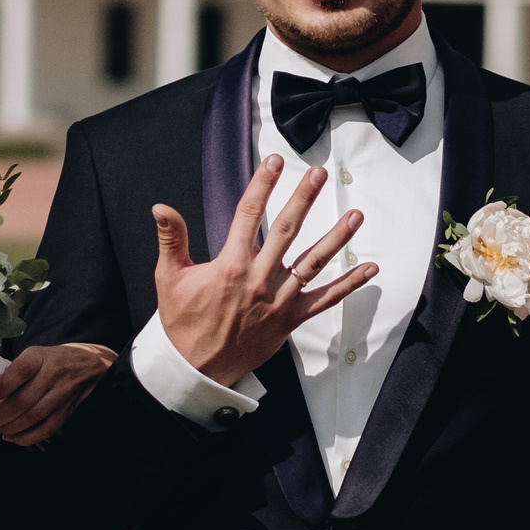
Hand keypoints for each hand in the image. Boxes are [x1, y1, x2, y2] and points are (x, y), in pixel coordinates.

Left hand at [0, 342, 115, 445]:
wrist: (88, 363)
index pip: (20, 371)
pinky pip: (46, 429)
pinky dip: (26, 438)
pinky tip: (12, 437)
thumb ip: (8, 377)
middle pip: (24, 400)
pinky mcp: (66, 411)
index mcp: (40, 357)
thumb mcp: (31, 356)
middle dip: (2, 414)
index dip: (1, 387)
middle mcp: (53, 374)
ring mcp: (62, 394)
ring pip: (33, 417)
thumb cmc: (52, 360)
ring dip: (11, 427)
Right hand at [149, 158, 377, 382]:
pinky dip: (349, 285)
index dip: (262, 184)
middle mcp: (258, 279)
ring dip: (337, 238)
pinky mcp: (290, 320)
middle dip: (304, 198)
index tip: (274, 161)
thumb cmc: (182, 321)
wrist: (195, 367)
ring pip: (313, 263)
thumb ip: (171, 238)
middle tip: (318, 173)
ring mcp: (278, 300)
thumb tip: (160, 207)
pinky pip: (325, 300)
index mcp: (229, 265)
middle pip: (286, 230)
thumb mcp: (169, 277)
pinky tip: (369, 269)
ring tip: (355, 215)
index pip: (248, 214)